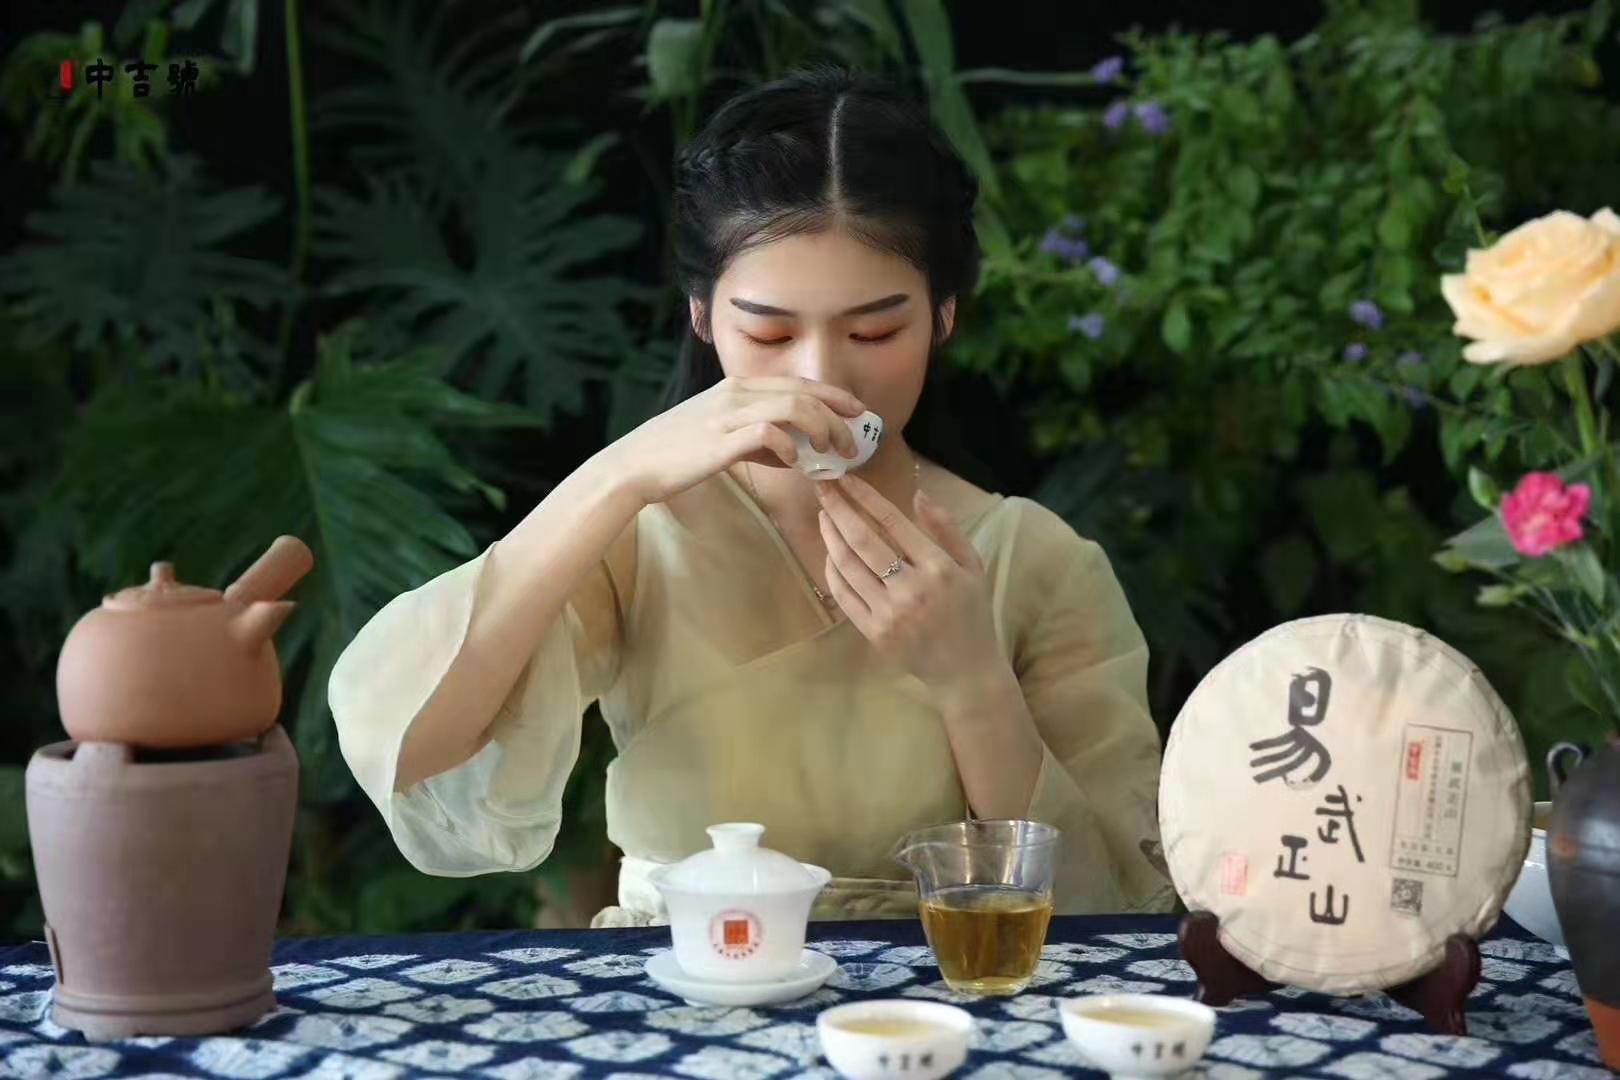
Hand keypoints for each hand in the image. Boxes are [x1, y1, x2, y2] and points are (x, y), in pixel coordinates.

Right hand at [607, 376, 868, 505]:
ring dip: (822, 428)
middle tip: (855, 439)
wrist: (634, 465)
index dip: (833, 394)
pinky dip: (789, 446)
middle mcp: (736, 393)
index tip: (857, 411)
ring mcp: (727, 414)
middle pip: (803, 391)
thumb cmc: (677, 454)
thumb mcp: (722, 437)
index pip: (797, 382)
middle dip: (838, 413)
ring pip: (793, 407)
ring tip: (833, 452)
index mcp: (737, 387)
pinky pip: (767, 433)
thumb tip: (793, 452)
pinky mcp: (720, 440)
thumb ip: (758, 440)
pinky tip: (795, 463)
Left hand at [815, 473, 1003, 691]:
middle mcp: (911, 588)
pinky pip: (845, 595)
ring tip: (824, 516)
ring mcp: (890, 613)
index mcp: (938, 567)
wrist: (966, 670)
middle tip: (823, 488)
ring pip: (848, 567)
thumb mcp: (972, 565)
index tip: (846, 479)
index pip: (893, 522)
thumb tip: (918, 494)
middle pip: (863, 541)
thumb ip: (947, 528)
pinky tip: (830, 553)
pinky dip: (833, 571)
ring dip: (830, 537)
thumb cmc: (971, 612)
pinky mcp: (875, 633)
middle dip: (838, 510)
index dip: (865, 497)